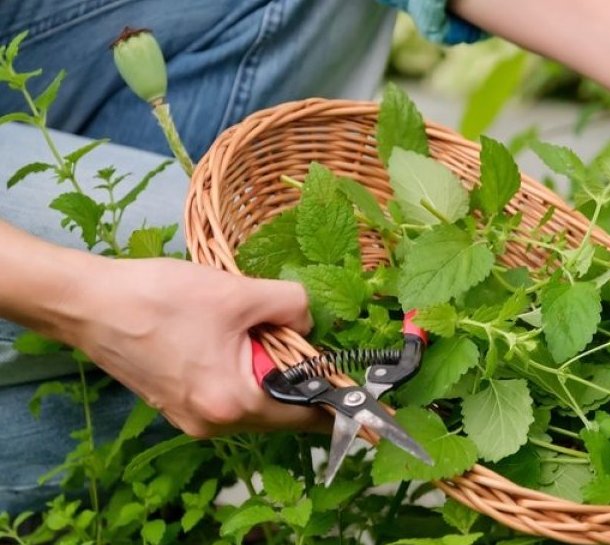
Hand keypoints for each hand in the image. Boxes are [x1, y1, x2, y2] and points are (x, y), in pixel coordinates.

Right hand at [63, 256, 323, 437]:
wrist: (87, 303)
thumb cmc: (160, 298)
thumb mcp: (239, 294)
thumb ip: (291, 308)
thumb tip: (310, 321)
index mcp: (233, 403)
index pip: (305, 415)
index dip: (335, 398)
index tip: (359, 384)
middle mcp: (213, 422)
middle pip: (281, 408)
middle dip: (299, 376)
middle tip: (308, 338)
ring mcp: (191, 417)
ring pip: (254, 398)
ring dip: (269, 369)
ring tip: (264, 329)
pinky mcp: (177, 403)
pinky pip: (227, 392)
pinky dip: (242, 370)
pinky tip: (234, 337)